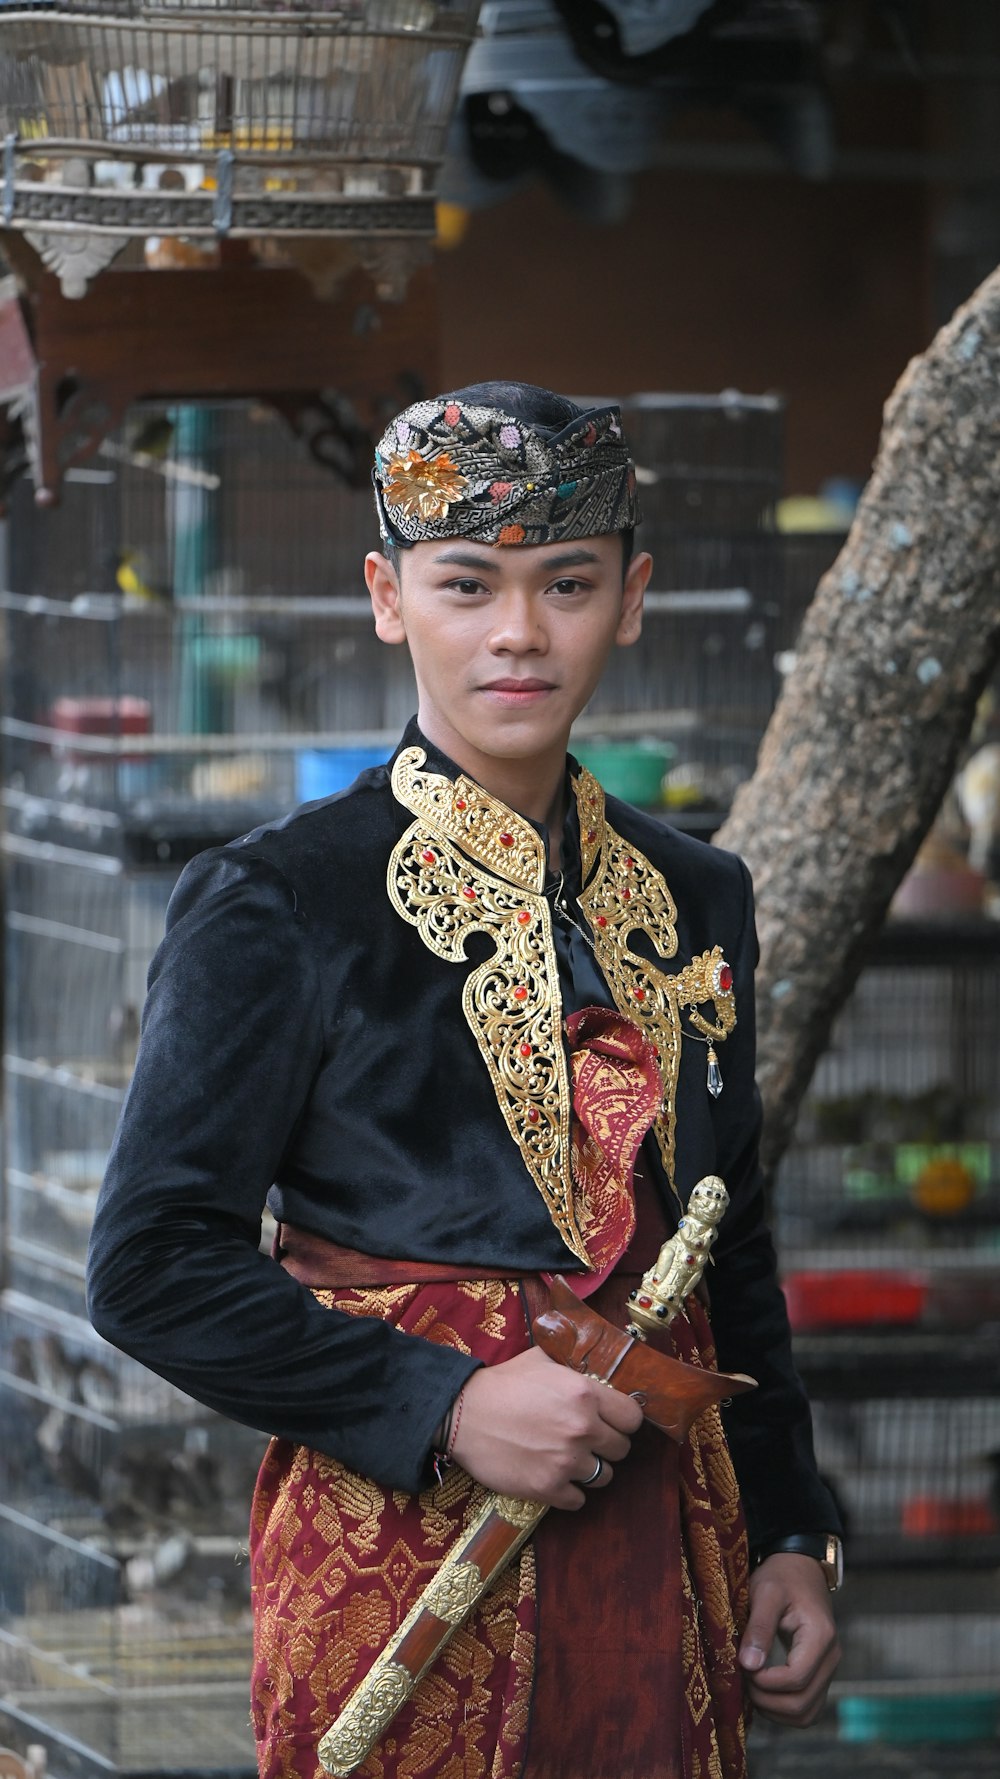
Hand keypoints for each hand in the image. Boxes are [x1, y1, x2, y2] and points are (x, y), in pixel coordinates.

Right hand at [450, 1345, 643, 1508]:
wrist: (462, 1414)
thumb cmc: (502, 1383)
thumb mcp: (542, 1359)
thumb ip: (573, 1365)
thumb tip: (594, 1367)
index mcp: (584, 1394)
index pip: (633, 1418)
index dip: (623, 1421)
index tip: (611, 1422)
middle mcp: (581, 1428)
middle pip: (622, 1450)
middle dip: (607, 1446)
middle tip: (586, 1441)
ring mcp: (565, 1461)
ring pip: (605, 1477)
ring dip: (591, 1470)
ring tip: (569, 1460)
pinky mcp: (547, 1488)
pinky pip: (579, 1500)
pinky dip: (569, 1492)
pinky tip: (554, 1477)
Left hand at [738, 1553, 840, 1724]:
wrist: (800, 1569)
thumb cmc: (781, 1577)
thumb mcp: (765, 1593)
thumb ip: (758, 1628)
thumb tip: (748, 1665)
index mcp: (820, 1636)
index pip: (797, 1678)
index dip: (766, 1682)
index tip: (744, 1666)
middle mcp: (831, 1658)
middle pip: (803, 1703)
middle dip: (768, 1700)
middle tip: (744, 1679)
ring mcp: (828, 1669)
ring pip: (807, 1713)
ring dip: (776, 1710)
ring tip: (752, 1688)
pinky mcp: (821, 1675)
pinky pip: (808, 1708)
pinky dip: (785, 1710)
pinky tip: (764, 1693)